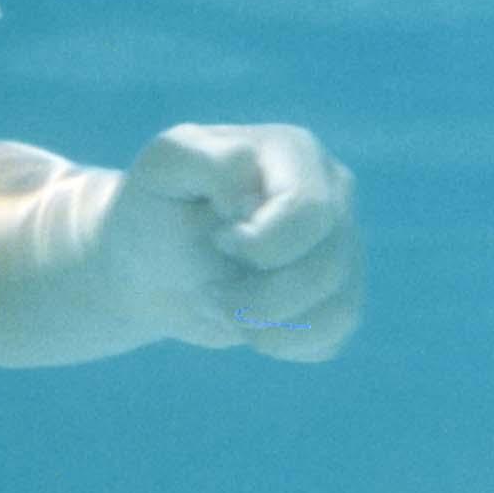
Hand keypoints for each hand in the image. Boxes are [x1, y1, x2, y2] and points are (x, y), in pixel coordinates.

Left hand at [103, 122, 362, 361]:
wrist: (150, 264)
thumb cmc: (155, 208)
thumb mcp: (160, 169)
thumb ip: (202, 159)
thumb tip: (252, 188)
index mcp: (294, 151)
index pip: (308, 211)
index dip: (257, 244)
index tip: (215, 238)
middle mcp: (332, 192)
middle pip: (327, 264)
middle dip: (261, 295)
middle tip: (210, 293)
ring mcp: (343, 243)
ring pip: (338, 306)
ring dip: (266, 324)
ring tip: (222, 307)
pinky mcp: (339, 291)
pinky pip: (333, 333)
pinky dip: (283, 341)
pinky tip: (248, 325)